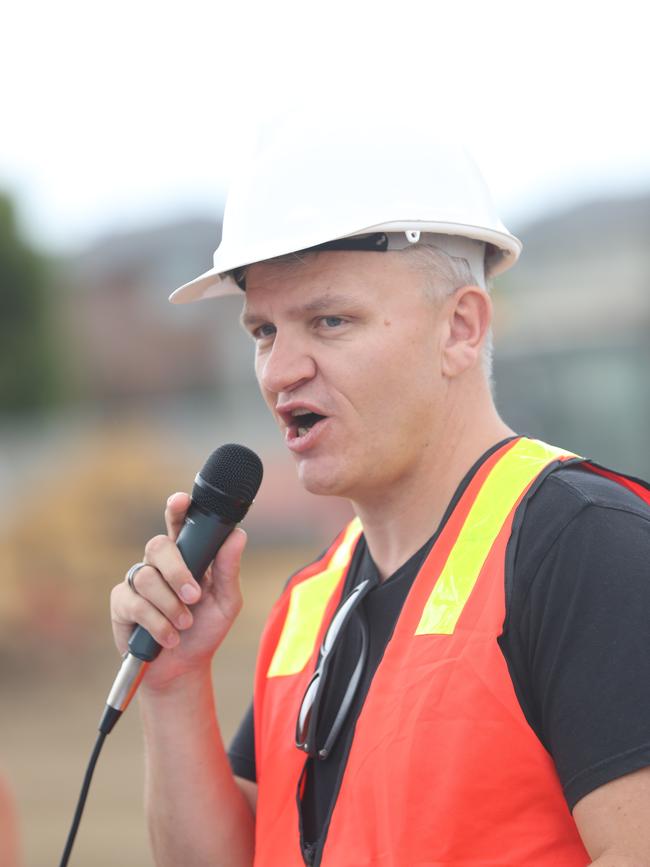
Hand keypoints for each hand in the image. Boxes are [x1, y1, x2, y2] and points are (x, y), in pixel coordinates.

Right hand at [110, 492, 246, 691]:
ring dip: (169, 605)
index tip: (181, 500)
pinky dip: (156, 622)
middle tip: (193, 596)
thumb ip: (228, 569)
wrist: (183, 668)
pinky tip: (168, 637)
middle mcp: (159, 564)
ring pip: (145, 577)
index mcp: (186, 555)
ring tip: (184, 623)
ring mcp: (137, 582)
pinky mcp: (122, 604)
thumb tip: (238, 535)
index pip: (178, 524)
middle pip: (158, 546)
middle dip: (176, 571)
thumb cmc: (205, 629)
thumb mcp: (226, 601)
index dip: (177, 508)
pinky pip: (134, 603)